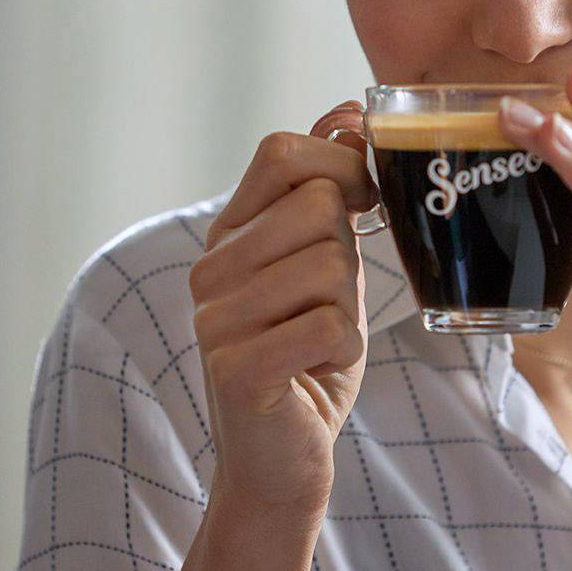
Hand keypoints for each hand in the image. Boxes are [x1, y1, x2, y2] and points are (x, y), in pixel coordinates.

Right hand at [189, 101, 376, 515]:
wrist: (282, 460)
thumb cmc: (308, 356)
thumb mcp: (324, 264)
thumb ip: (328, 193)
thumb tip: (345, 110)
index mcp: (229, 235)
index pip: (282, 152)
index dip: (340, 164)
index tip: (361, 204)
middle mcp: (210, 269)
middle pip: (319, 206)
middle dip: (348, 256)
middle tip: (324, 305)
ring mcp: (216, 318)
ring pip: (332, 265)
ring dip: (348, 310)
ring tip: (316, 342)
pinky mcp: (236, 368)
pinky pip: (331, 324)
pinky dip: (343, 350)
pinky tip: (316, 371)